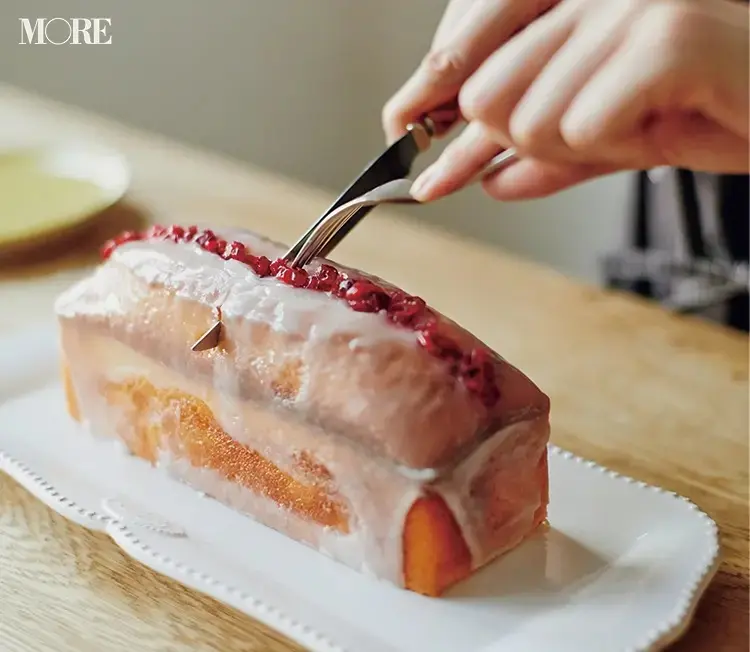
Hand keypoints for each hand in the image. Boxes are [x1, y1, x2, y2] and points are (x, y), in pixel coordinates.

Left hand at [390, 0, 749, 202]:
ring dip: (581, 145)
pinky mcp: (664, 36)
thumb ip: (549, 154)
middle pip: (484, 97)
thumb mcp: (615, 133)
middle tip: (592, 130)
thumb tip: (489, 181)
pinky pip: (581, 128)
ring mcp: (626, 4)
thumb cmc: (714, 104)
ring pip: (524, 119)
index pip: (468, 44)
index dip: (429, 92)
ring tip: (644, 118)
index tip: (400, 127)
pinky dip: (619, 145)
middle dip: (524, 137)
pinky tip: (665, 120)